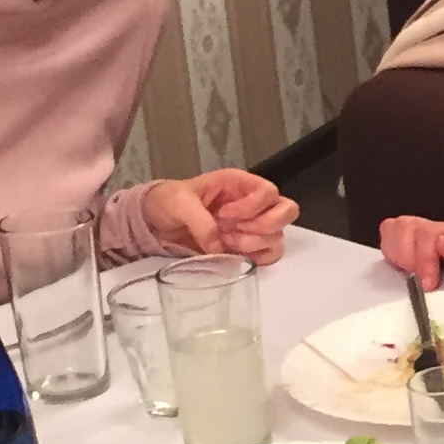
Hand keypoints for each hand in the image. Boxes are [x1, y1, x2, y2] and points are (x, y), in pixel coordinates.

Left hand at [143, 169, 298, 263]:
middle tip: (235, 231)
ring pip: (278, 237)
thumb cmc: (168, 202)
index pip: (269, 192)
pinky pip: (269, 255)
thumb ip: (200, 221)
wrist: (156, 223)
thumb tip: (219, 247)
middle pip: (287, 211)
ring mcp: (253, 226)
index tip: (224, 214)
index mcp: (239, 184)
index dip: (253, 206)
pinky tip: (235, 255)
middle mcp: (253, 204)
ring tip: (227, 243)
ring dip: (254, 244)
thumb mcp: (179, 203)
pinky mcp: (247, 248)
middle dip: (264, 225)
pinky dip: (258, 258)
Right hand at [378, 214, 443, 286]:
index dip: (423, 259)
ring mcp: (419, 233)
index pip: (427, 233)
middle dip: (406, 255)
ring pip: (393, 227)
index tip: (428, 285)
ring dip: (395, 252)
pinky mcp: (406, 243)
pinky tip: (402, 269)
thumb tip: (442, 242)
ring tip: (408, 273)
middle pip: (406, 225)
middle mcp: (436, 227)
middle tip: (415, 279)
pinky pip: (387, 236)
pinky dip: (390, 253)